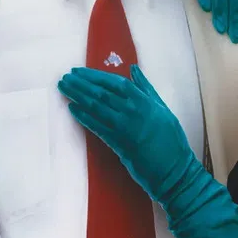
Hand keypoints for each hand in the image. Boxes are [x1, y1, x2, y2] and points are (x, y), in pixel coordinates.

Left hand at [58, 64, 193, 202]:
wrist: (174, 169)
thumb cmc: (171, 139)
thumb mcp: (162, 107)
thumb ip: (146, 87)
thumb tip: (134, 69)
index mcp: (144, 100)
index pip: (114, 82)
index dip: (94, 75)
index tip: (79, 71)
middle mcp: (132, 110)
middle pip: (101, 92)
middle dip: (80, 83)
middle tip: (65, 78)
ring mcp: (124, 127)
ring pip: (95, 107)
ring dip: (77, 96)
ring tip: (63, 88)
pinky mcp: (118, 143)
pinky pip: (96, 126)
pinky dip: (83, 116)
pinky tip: (72, 108)